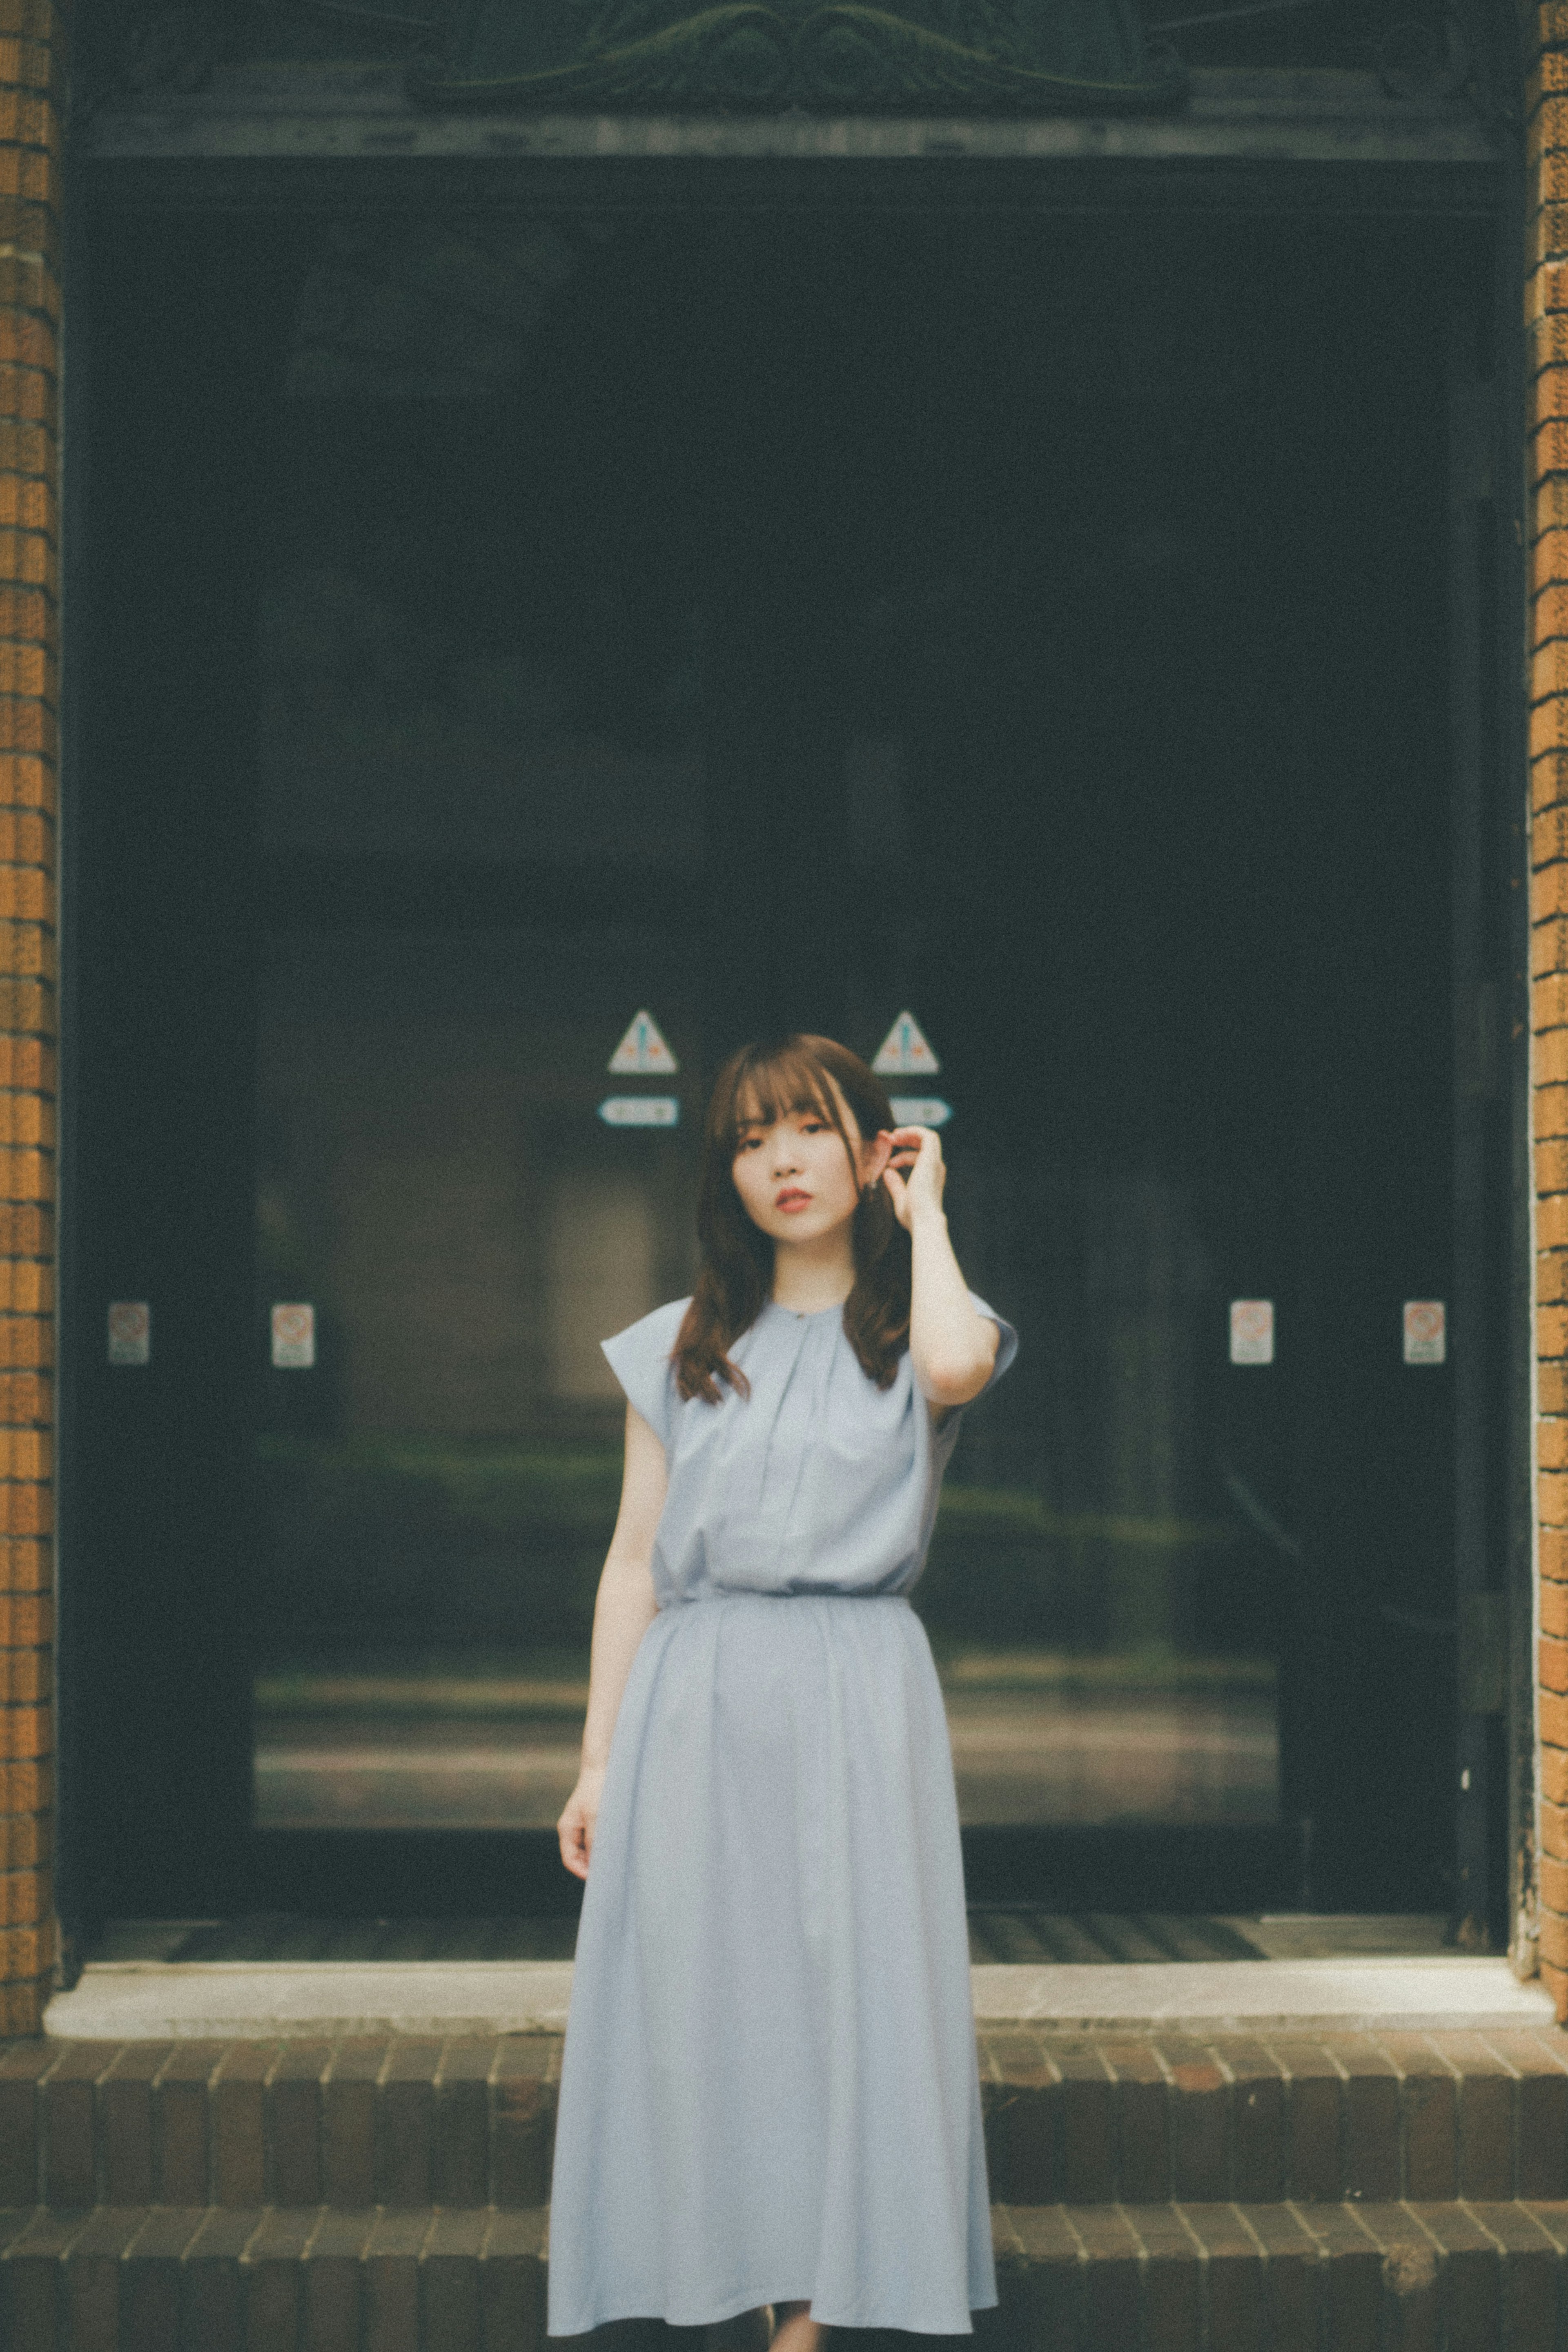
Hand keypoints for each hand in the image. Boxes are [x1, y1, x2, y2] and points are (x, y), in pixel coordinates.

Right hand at [558, 1763, 606, 1880]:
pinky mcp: (592, 1820)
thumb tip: (596, 1862)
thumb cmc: (597, 1790)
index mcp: (567, 1829)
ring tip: (614, 1861)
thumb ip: (594, 1840)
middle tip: (609, 1873)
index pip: (569, 1860)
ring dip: (598, 1856)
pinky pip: (595, 1840)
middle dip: (591, 1866)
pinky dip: (603, 1846)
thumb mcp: (596, 1817)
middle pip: (578, 1857)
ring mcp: (582, 1824)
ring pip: (587, 1849)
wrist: (603, 1767)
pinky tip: (615, 1847)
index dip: (582, 1872)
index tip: (598, 1878)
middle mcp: (572, 1829)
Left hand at [879, 1125, 946, 1231]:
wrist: (923, 1220)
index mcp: (931, 1178)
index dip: (903, 1155)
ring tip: (893, 1136)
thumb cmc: (913, 1216)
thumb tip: (887, 1172)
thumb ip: (895, 1185)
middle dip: (907, 1139)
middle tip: (890, 1140)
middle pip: (925, 1145)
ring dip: (910, 1133)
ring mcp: (935, 1163)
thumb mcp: (900, 1198)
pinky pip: (927, 1136)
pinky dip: (913, 1131)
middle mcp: (936, 1168)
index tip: (888, 1161)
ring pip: (928, 1137)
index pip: (919, 1159)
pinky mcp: (931, 1158)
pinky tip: (898, 1135)